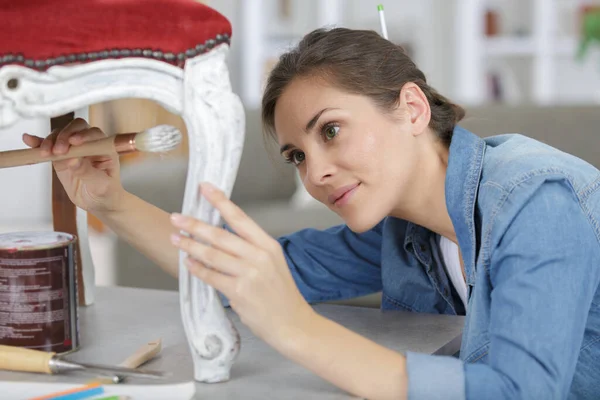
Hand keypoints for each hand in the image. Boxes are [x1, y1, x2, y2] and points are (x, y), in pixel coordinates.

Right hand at [22, 118, 125, 212]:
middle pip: (76, 128)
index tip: (74, 142)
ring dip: (50, 141)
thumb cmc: (106, 192)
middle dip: (64, 136)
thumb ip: (87, 172)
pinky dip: (38, 143)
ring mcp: (74, 148)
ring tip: (44, 154)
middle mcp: (90, 144)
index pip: (94, 135)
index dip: (84, 135)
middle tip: (57, 150)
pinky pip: (49, 146)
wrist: (99, 202)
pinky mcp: (61, 155)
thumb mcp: (100, 185)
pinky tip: (29, 140)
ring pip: (60, 135)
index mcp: (105, 148)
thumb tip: (72, 160)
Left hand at [169, 182, 315, 348]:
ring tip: (176, 239)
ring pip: (211, 255)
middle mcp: (259, 256)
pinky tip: (188, 263)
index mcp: (268, 245)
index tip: (204, 187)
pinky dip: (197, 269)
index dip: (220, 201)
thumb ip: (250, 250)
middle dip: (194, 224)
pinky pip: (211, 276)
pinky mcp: (239, 292)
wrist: (292, 324)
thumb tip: (219, 239)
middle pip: (220, 235)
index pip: (240, 217)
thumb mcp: (273, 263)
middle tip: (176, 217)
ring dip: (190, 246)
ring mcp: (249, 274)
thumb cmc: (281, 295)